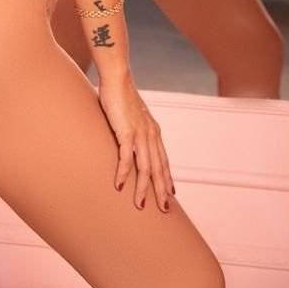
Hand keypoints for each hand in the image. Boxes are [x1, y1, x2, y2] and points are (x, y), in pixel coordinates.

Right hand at [98, 71, 174, 212]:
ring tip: (140, 204)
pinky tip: (120, 185)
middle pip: (159, 168)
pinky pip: (126, 158)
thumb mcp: (132, 114)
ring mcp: (140, 134)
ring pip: (145, 168)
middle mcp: (151, 135)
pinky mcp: (126, 132)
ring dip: (143, 188)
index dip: (167, 177)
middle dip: (161, 190)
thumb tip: (129, 136)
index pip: (164, 160)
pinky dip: (124, 173)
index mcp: (153, 131)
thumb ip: (134, 127)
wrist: (118, 77)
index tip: (171, 193)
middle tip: (164, 209)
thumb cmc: (122, 93)